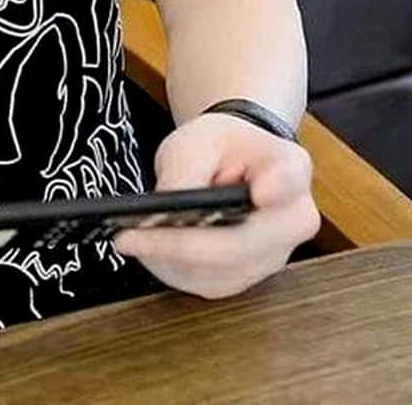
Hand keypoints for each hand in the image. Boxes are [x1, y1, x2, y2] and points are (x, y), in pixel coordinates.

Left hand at [112, 112, 320, 298]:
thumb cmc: (219, 145)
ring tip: (131, 243)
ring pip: (222, 272)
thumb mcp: (197, 139)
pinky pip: (212, 283)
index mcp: (289, 168)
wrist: (234, 160)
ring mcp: (276, 254)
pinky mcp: (251, 275)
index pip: (288, 180)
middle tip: (129, 237)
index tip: (261, 193)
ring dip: (172, 262)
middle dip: (179, 244)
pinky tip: (148, 253)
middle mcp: (293, 219)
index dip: (278, 188)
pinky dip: (177, 271)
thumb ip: (187, 170)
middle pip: (239, 243)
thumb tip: (166, 207)